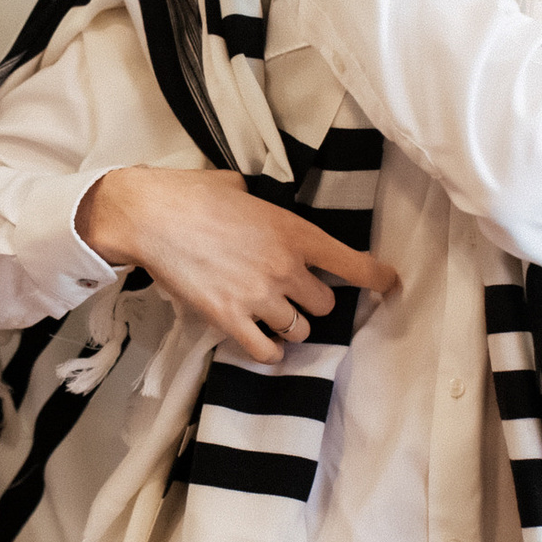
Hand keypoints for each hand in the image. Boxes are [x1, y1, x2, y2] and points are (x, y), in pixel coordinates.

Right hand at [78, 167, 396, 364]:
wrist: (151, 215)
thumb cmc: (192, 194)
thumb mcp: (241, 189)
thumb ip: (263, 206)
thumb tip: (259, 206)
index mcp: (294, 231)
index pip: (354, 263)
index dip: (378, 279)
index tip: (390, 285)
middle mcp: (285, 267)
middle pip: (325, 305)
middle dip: (312, 302)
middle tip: (293, 296)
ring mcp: (259, 296)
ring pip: (298, 331)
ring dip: (290, 327)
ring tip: (272, 318)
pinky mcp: (230, 318)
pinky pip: (266, 352)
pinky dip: (268, 352)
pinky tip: (263, 345)